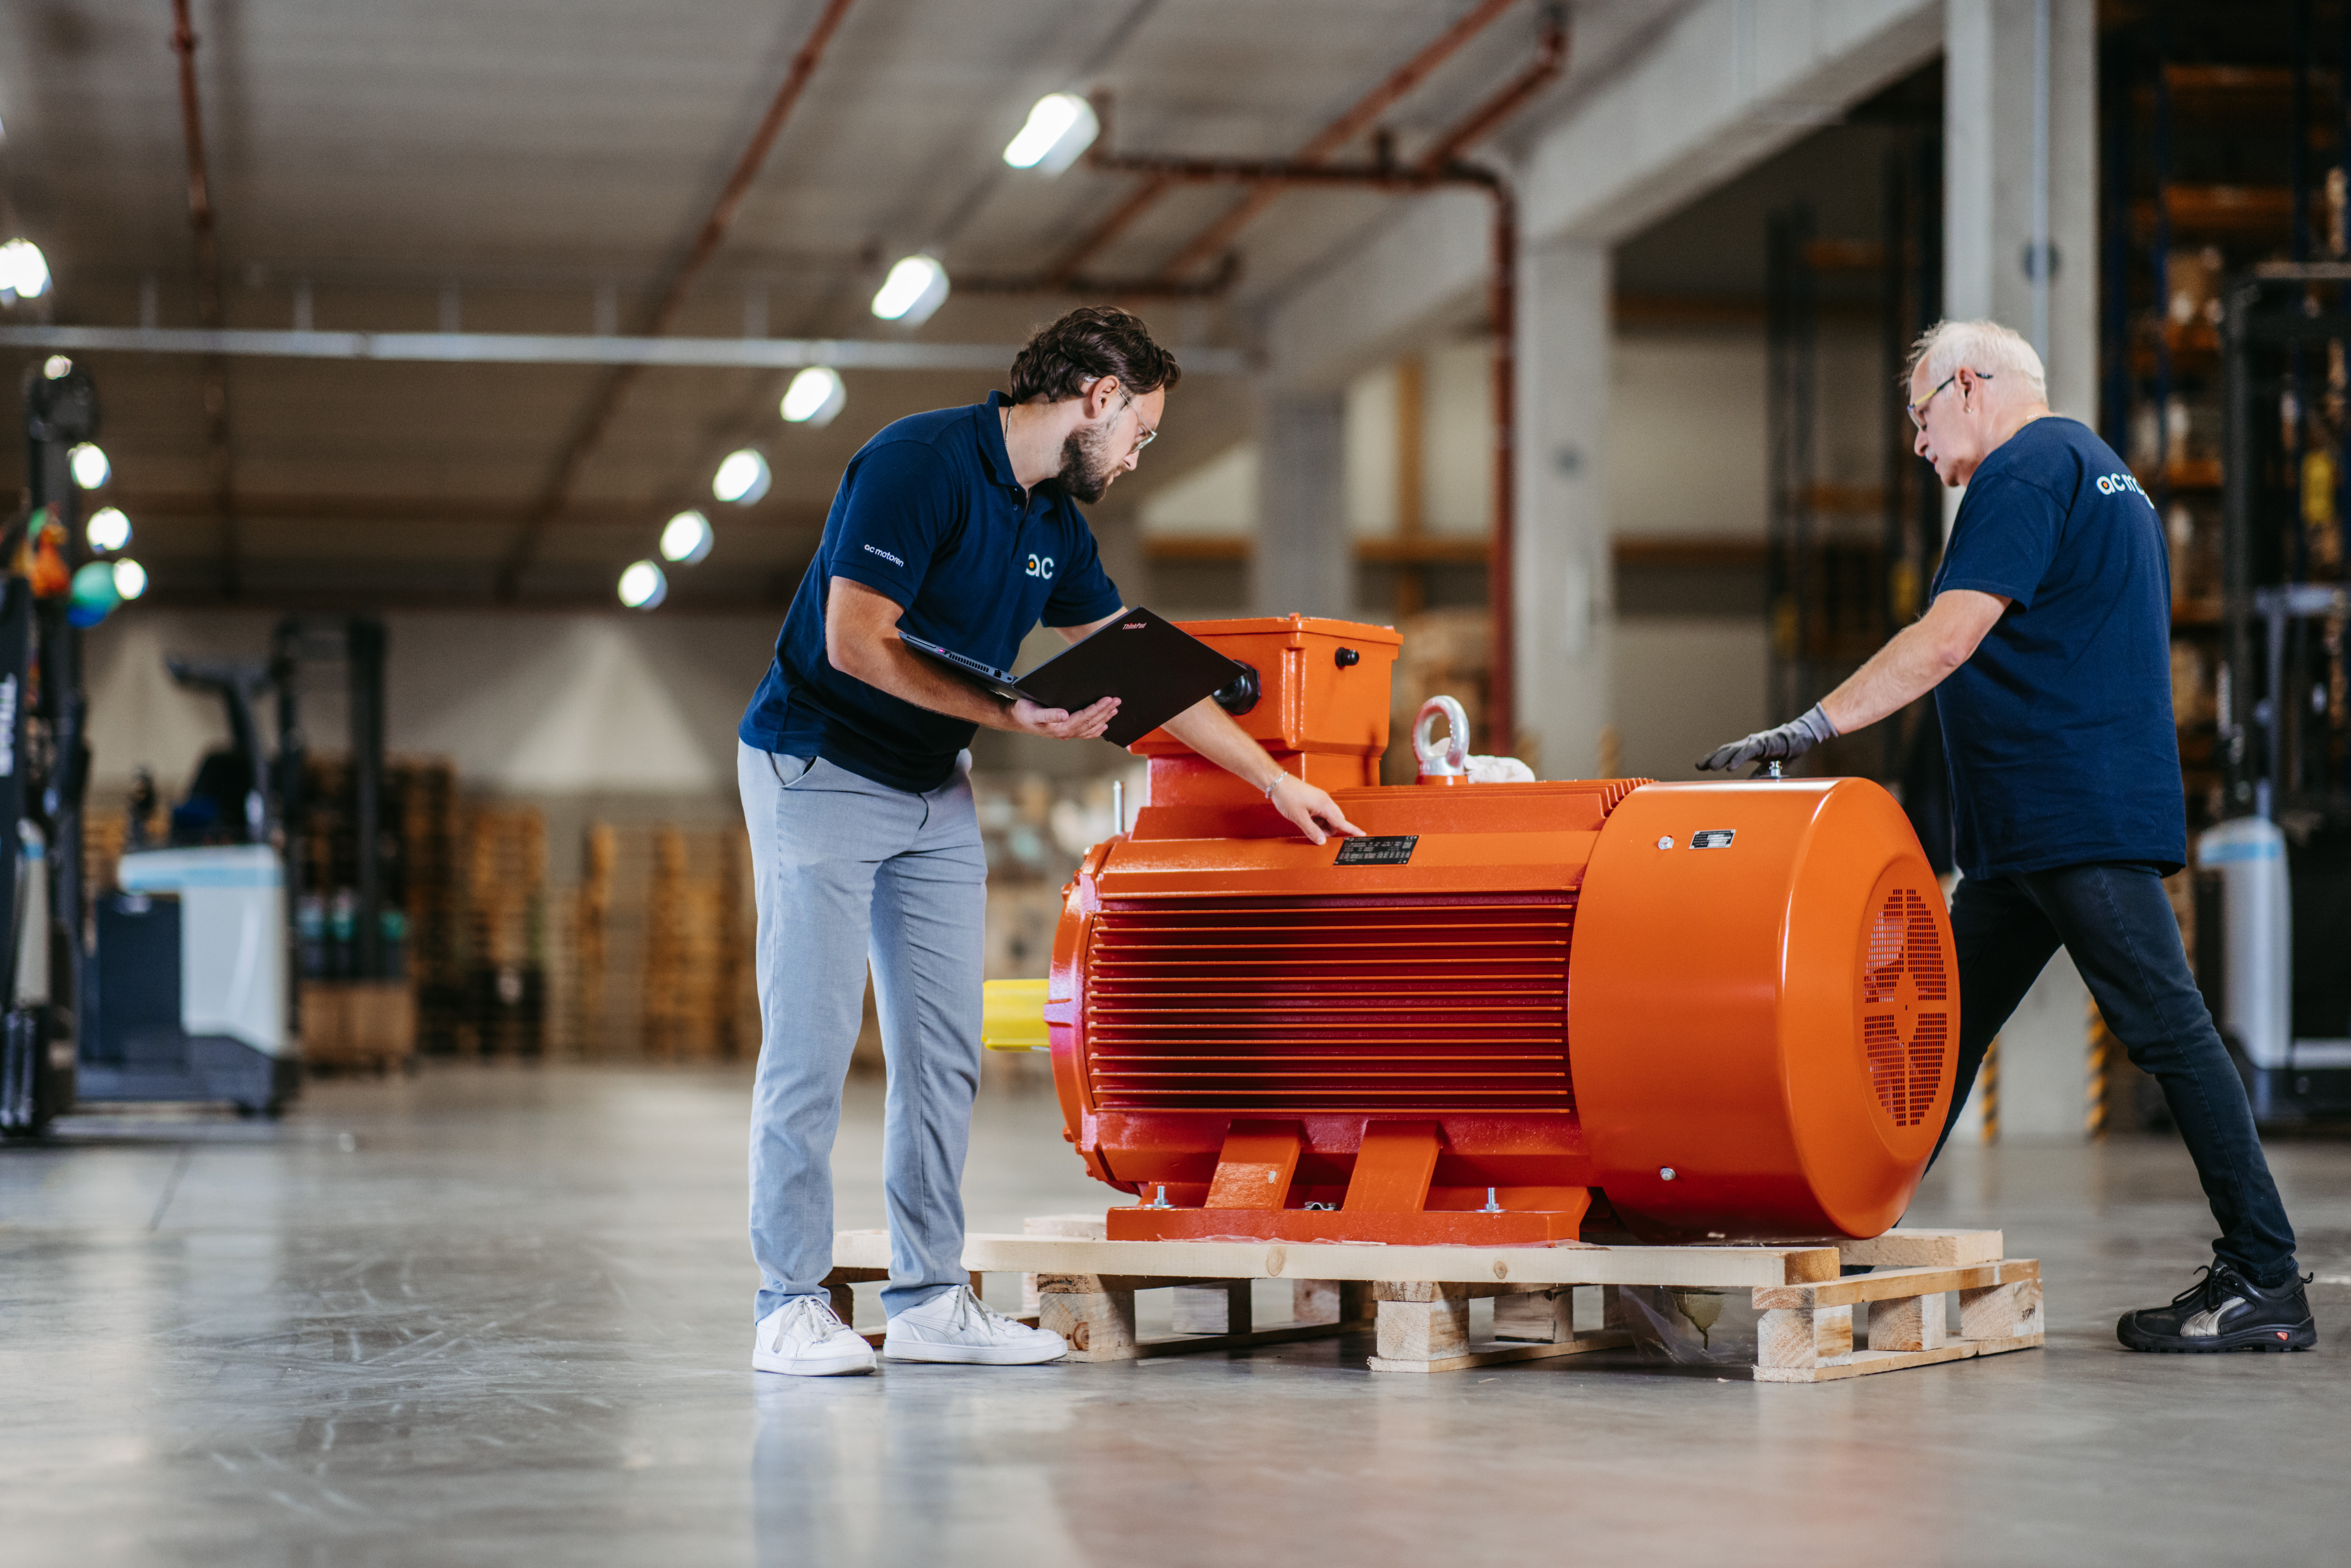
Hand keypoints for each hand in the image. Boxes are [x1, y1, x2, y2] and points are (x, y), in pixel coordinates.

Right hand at [1008, 694, 1119, 740]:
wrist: (1017, 719)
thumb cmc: (1025, 713)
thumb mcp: (1035, 712)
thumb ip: (1050, 714)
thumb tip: (1065, 715)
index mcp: (1062, 727)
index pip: (1086, 717)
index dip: (1098, 708)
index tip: (1108, 700)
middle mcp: (1067, 732)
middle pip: (1092, 722)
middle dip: (1106, 711)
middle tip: (1117, 701)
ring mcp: (1068, 733)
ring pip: (1091, 727)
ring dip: (1104, 719)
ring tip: (1114, 710)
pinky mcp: (1066, 731)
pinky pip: (1086, 733)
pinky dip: (1097, 729)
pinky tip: (1104, 726)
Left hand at [1268, 774, 1363, 845]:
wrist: (1278, 782)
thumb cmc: (1287, 796)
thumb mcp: (1299, 817)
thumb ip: (1311, 831)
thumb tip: (1322, 841)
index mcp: (1325, 805)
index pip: (1342, 821)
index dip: (1352, 829)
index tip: (1362, 834)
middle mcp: (1325, 801)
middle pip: (1336, 820)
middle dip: (1330, 830)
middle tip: (1317, 835)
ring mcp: (1320, 799)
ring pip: (1328, 817)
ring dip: (1323, 825)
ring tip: (1308, 826)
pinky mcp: (1315, 799)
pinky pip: (1322, 813)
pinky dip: (1317, 819)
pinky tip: (1307, 820)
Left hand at [1696, 704, 1837, 773]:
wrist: (1802, 738)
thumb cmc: (1785, 752)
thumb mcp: (1769, 767)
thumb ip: (1758, 775)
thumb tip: (1747, 786)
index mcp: (1748, 749)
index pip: (1727, 752)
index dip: (1713, 758)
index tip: (1700, 766)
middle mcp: (1749, 744)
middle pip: (1726, 750)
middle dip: (1713, 758)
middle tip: (1700, 766)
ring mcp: (1756, 742)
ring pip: (1734, 749)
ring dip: (1722, 758)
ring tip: (1711, 767)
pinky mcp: (1765, 742)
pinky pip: (1749, 751)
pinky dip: (1738, 758)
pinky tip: (1730, 766)